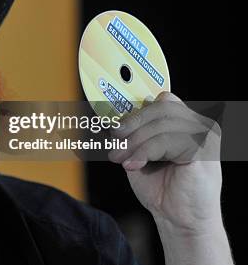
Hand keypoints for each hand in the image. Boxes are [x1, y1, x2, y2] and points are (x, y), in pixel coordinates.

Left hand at [108, 92, 222, 232]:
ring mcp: (205, 137)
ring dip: (135, 142)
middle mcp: (200, 126)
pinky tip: (133, 165)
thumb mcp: (142, 152)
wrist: (178, 219)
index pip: (163, 100)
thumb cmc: (162, 187)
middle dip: (132, 125)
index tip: (115, 127)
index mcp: (187, 123)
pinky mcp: (203, 152)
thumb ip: (135, 133)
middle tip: (115, 143)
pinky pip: (166, 141)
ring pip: (161, 124)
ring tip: (121, 158)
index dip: (138, 111)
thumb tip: (114, 116)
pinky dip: (144, 152)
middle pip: (161, 107)